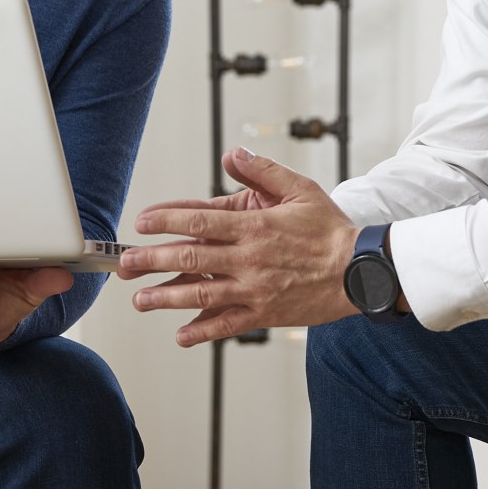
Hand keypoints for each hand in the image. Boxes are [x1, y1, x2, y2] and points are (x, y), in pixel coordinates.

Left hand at [122, 148, 358, 347]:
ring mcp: (255, 289)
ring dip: (167, 297)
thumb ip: (262, 171)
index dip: (166, 220)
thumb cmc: (331, 230)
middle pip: (191, 258)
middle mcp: (249, 259)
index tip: (143, 222)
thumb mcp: (300, 189)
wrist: (360, 271)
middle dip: (153, 260)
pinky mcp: (264, 314)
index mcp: (254, 226)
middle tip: (127, 263)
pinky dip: (202, 332)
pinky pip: (228, 325)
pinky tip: (180, 335)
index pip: (199, 219)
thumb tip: (232, 153)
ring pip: (202, 295)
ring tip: (140, 299)